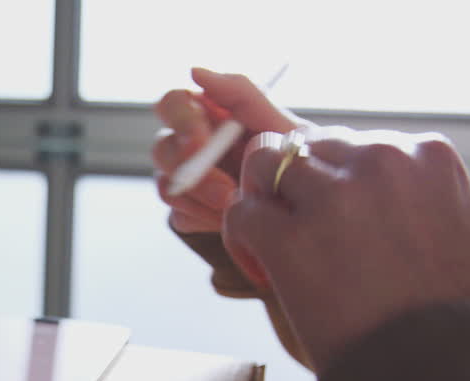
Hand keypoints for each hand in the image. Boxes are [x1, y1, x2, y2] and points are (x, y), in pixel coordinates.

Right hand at [153, 68, 304, 233]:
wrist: (307, 206)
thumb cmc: (293, 156)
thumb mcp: (278, 122)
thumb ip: (242, 93)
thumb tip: (195, 71)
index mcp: (206, 113)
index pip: (171, 104)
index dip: (180, 122)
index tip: (201, 142)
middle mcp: (187, 143)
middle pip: (162, 148)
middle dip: (193, 171)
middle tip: (226, 191)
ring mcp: (184, 178)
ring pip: (168, 186)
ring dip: (203, 200)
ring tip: (240, 206)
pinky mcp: (186, 210)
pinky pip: (180, 216)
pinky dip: (206, 220)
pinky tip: (232, 220)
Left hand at [223, 127, 469, 371]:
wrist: (443, 370)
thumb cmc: (447, 315)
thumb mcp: (447, 229)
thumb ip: (402, 195)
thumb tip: (347, 188)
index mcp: (427, 154)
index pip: (351, 141)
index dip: (332, 180)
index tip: (338, 223)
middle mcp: (382, 159)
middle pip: (304, 144)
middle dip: (291, 184)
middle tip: (294, 231)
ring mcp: (334, 195)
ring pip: (262, 163)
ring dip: (260, 201)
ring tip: (273, 248)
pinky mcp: (290, 236)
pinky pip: (240, 212)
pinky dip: (241, 239)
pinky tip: (265, 273)